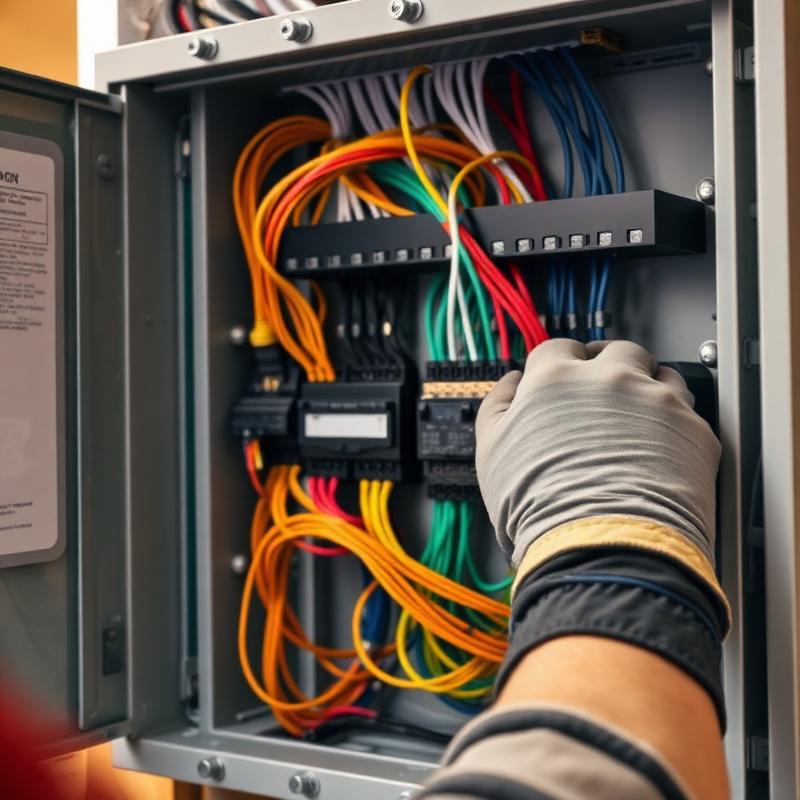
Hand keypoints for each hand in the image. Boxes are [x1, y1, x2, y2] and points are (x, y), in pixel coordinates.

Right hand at [475, 339, 720, 568]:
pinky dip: (676, 425)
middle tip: (606, 393)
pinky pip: (689, 413)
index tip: (564, 378)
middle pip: (617, 350)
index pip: (559, 347)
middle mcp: (608, 379)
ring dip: (649, 387)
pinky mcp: (692, 430)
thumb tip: (511, 383)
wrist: (602, 547)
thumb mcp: (491, 451)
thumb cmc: (542, 507)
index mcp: (555, 379)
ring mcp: (655, 401)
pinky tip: (661, 449)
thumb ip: (497, 405)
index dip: (560, 364)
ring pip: (660, 373)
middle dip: (611, 366)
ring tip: (639, 421)